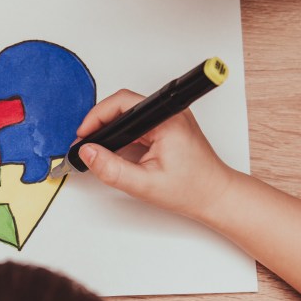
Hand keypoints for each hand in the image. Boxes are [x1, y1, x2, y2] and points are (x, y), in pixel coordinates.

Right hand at [76, 89, 233, 220]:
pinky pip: (140, 124)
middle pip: (124, 106)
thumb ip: (112, 169)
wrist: (216, 197)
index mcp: (166, 120)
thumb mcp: (144, 184)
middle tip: (87, 144)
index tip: (84, 135)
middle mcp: (170, 114)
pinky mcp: (170, 127)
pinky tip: (118, 151)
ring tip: (101, 149)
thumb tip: (88, 153)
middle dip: (101, 124)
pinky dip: (125, 136)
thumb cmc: (192, 190)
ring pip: (131, 115)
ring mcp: (171, 119)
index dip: (97, 117)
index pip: (122, 103)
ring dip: (113, 130)